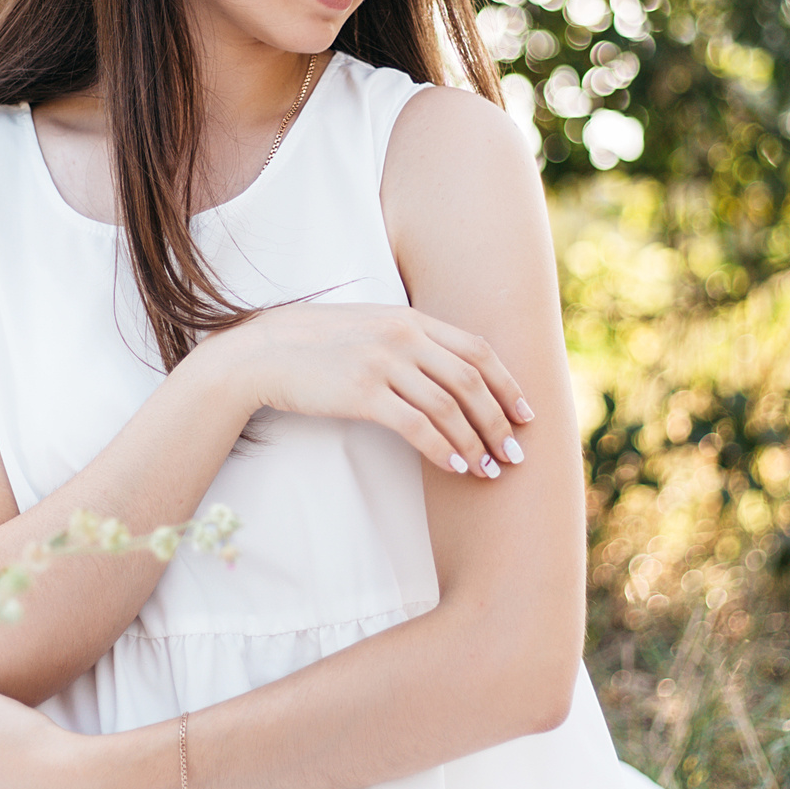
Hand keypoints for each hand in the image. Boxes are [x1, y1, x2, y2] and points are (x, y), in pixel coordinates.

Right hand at [190, 302, 534, 478]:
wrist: (263, 351)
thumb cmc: (317, 344)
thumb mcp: (370, 326)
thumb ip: (410, 339)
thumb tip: (451, 371)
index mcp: (410, 318)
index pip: (477, 351)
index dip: (509, 384)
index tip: (526, 414)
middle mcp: (403, 336)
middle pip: (471, 382)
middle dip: (500, 422)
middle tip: (516, 454)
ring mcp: (383, 362)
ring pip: (449, 408)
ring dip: (476, 443)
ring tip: (489, 470)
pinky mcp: (362, 392)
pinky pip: (417, 426)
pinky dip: (443, 449)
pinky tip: (456, 467)